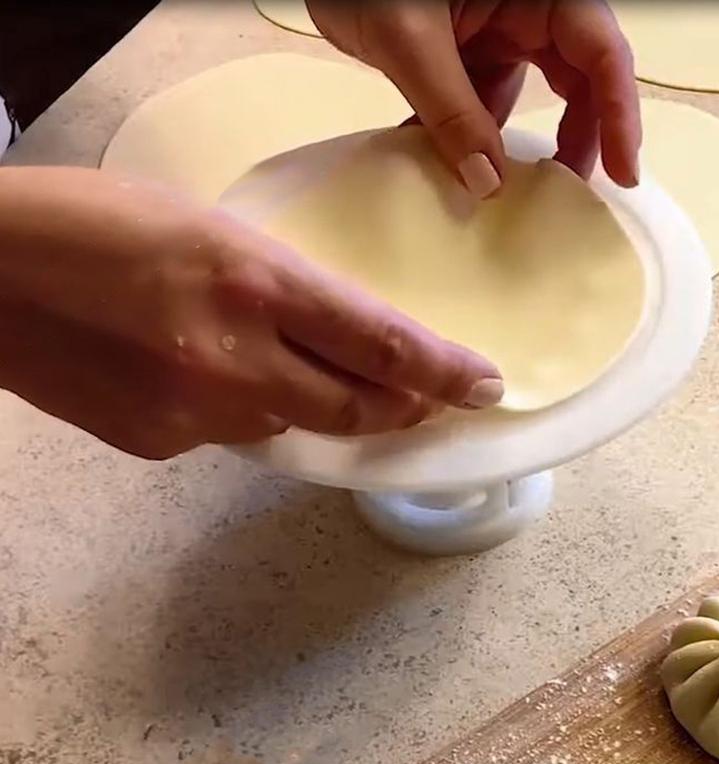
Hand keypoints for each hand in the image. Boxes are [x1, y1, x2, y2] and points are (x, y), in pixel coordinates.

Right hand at [0, 167, 502, 459]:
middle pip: (357, 410)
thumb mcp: (210, 228)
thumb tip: (342, 339)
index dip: (444, 372)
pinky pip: (235, 436)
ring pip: (296, 426)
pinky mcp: (162, 444)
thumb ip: (284, 288)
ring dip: (320, 405)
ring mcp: (197, 413)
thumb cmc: (94, 225)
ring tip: (303, 369)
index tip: (485, 387)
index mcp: (253, 282)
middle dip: (404, 409)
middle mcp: (235, 359)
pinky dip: (248, 411)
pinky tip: (211, 376)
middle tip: (430, 398)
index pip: (383, 345)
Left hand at [308, 0, 640, 196]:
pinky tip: (451, 172)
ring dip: (516, 146)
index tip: (623, 174)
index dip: (619, 114)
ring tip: (510, 200)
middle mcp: (530, 7)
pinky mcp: (466, 47)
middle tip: (569, 197)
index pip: (600, 52)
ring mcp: (497, 27)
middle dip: (579, 138)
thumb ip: (450, 112)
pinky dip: (469, 137)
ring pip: (531, 95)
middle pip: (580, 77)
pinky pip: (482, 100)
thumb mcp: (409, 38)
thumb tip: (488, 187)